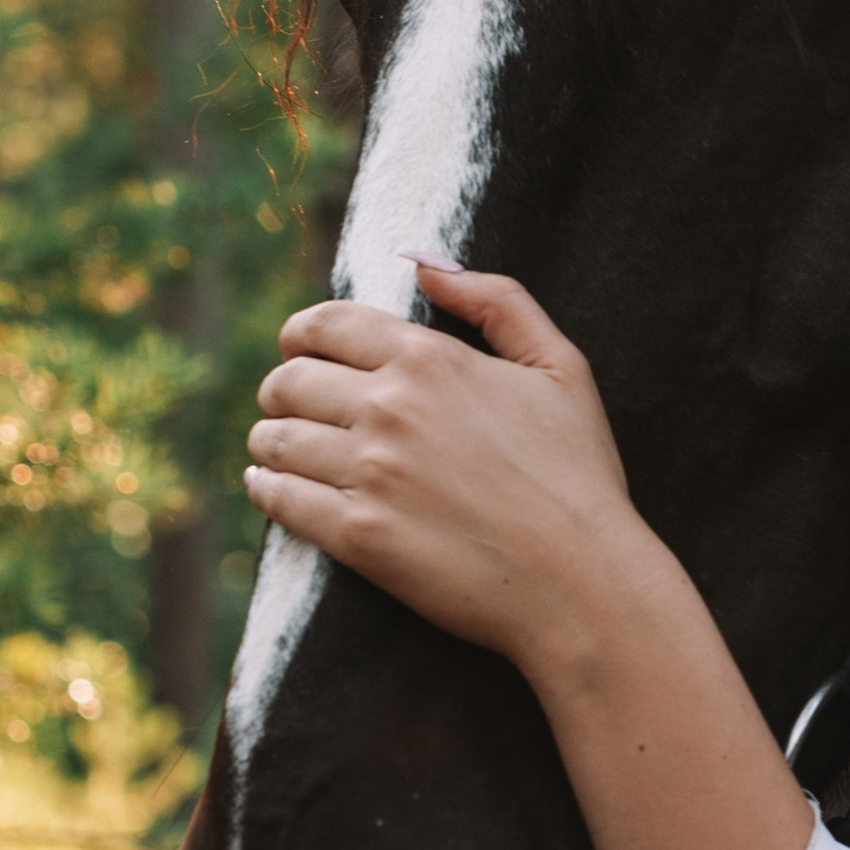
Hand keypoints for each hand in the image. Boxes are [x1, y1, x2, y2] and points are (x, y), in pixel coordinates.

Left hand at [246, 262, 644, 673]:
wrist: (583, 581)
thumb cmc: (579, 475)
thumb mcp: (562, 367)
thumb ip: (498, 301)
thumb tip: (427, 267)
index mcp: (431, 359)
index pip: (325, 324)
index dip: (300, 335)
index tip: (298, 351)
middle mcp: (390, 408)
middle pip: (289, 381)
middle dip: (282, 389)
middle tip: (290, 406)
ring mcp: (370, 474)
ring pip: (276, 439)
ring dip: (271, 440)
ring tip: (280, 449)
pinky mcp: (358, 536)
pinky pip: (280, 499)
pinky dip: (266, 487)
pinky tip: (272, 486)